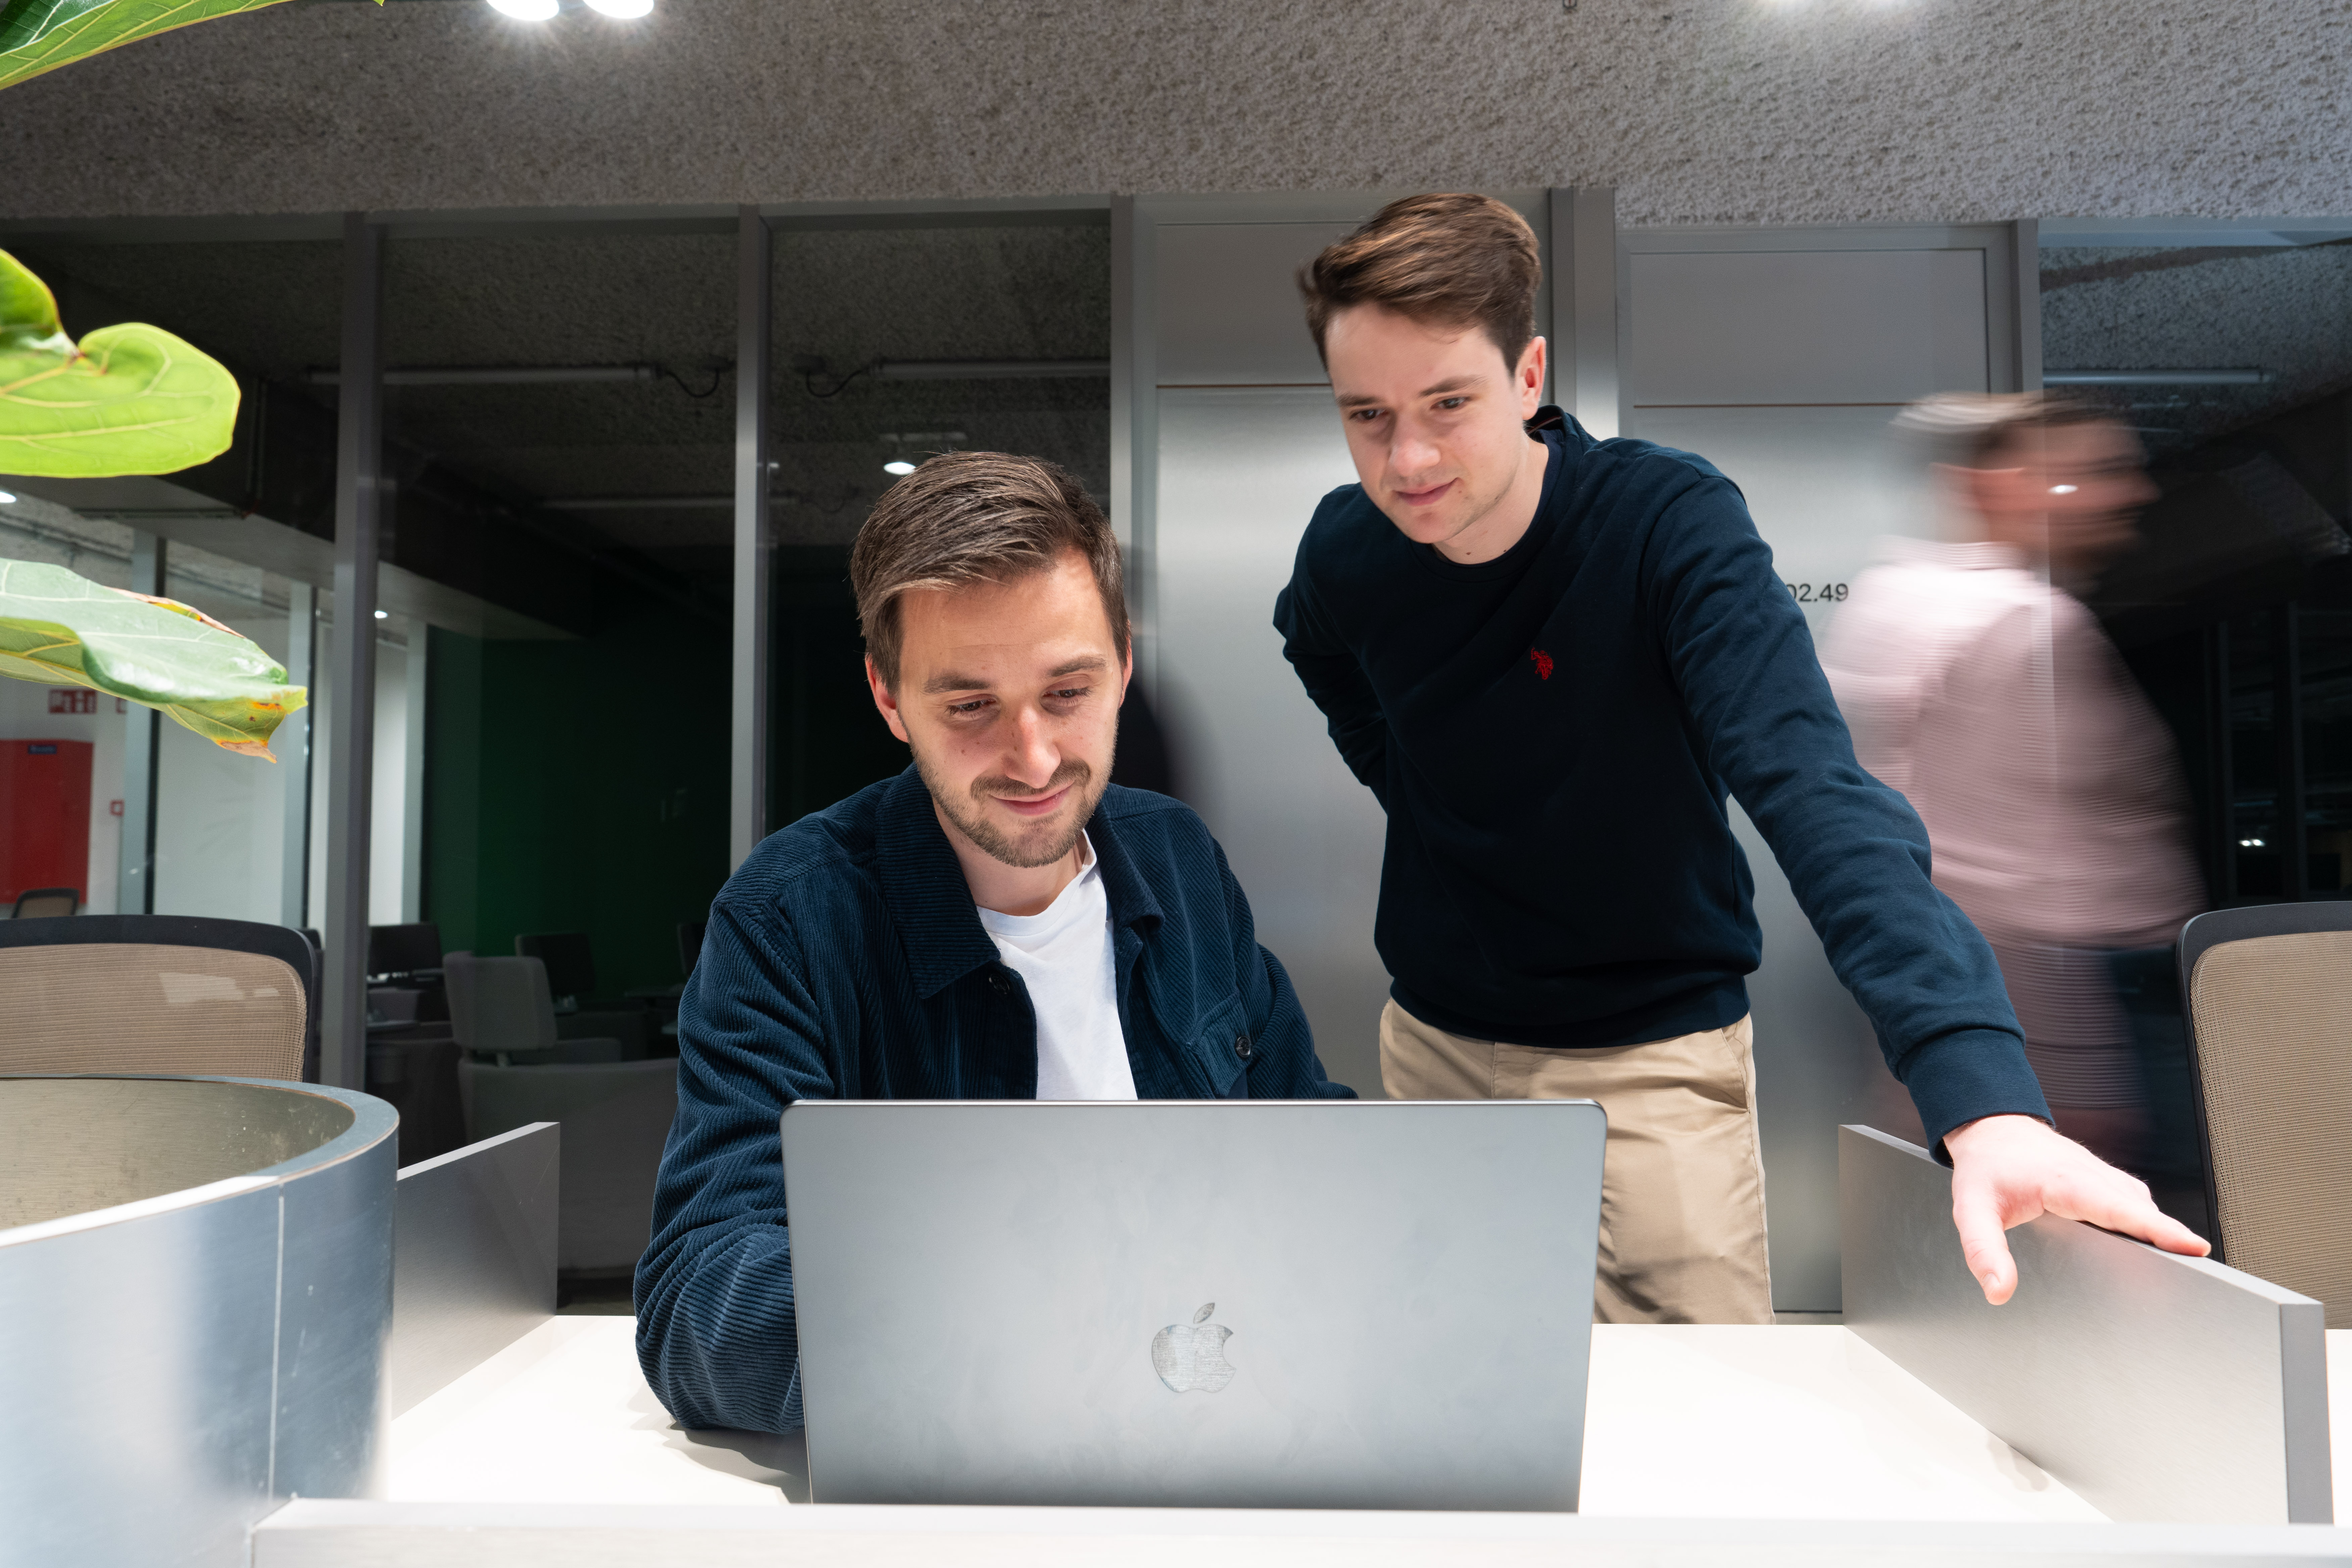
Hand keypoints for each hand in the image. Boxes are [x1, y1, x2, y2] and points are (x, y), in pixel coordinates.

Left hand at [1944, 1113, 2208, 1304]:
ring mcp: (2102, 1177)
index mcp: (2064, 1179)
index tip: (2192, 1246)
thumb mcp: (1971, 1208)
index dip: (2157, 1228)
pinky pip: (2135, 1204)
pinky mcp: (2105, 1183)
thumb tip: (1998, 1290)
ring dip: (2163, 1232)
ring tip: (2186, 1266)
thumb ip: (1983, 1250)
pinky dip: (2149, 1224)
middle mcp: (2091, 1175)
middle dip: (2171, 1237)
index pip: (2118, 1206)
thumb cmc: (1986, 1167)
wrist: (1991, 1131)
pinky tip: (2155, 1248)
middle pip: (2140, 1209)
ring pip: (2142, 1206)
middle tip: (2200, 1268)